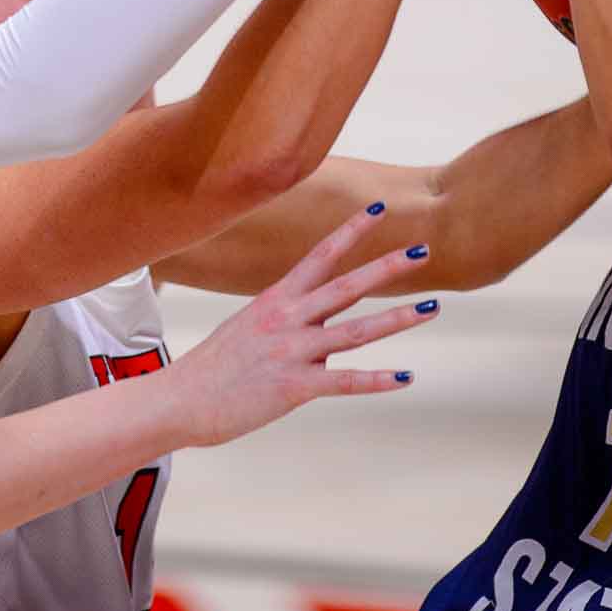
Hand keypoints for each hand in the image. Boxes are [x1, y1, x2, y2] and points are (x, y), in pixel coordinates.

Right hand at [170, 207, 435, 447]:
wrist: (180, 400)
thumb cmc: (214, 368)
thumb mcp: (248, 329)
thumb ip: (289, 328)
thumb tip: (324, 345)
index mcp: (274, 299)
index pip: (319, 255)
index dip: (351, 231)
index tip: (379, 210)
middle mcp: (286, 319)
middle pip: (346, 285)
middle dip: (387, 266)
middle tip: (423, 249)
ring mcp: (291, 352)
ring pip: (354, 330)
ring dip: (397, 318)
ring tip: (431, 307)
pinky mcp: (293, 387)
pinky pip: (344, 381)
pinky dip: (378, 380)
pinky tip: (406, 376)